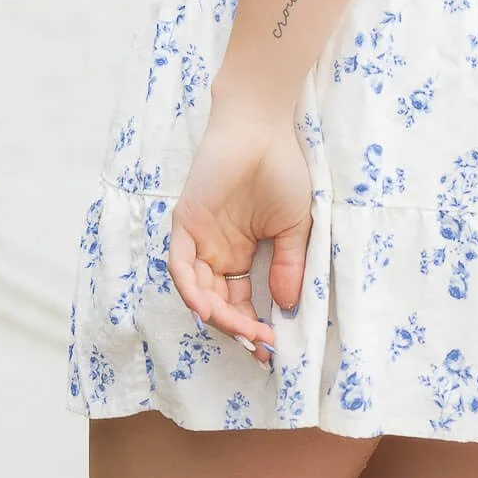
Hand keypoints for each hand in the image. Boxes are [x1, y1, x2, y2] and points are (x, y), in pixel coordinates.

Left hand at [167, 91, 312, 356]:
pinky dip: (191, 291)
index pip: (241, 301)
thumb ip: (288, 265)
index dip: (254, 326)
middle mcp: (216, 251)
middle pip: (219, 302)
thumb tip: (287, 307)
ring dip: (218, 316)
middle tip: (260, 344)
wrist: (262, 129)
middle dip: (239, 327)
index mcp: (241, 253)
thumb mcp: (295, 227)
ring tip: (242, 332)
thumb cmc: (281, 170)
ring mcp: (199, 239)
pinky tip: (208, 309)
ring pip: (199, 292)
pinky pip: (181, 266)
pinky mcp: (185, 224)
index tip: (272, 347)